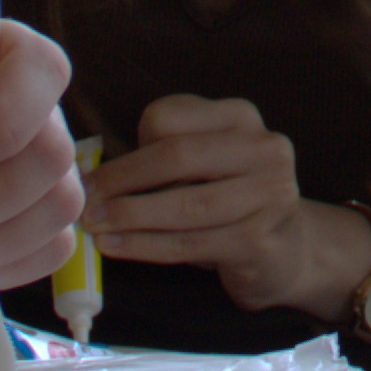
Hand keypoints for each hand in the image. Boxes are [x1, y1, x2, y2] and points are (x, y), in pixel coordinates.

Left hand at [90, 91, 342, 312]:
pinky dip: (145, 246)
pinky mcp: (261, 239)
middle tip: (84, 202)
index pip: (169, 118)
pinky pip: (189, 243)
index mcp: (239, 117)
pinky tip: (116, 247)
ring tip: (93, 226)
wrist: (286, 252)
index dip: (128, 147)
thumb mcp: (202, 166)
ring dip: (129, 216)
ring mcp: (269, 193)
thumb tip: (93, 174)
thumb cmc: (226, 205)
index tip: (95, 176)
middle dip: (122, 180)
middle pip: (177, 155)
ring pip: (184, 204)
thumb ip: (162, 156)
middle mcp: (263, 147)